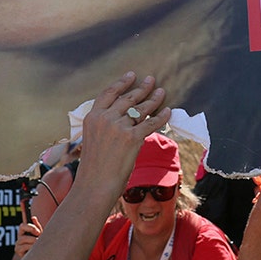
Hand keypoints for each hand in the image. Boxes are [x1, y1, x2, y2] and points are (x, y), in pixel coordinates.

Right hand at [13, 216, 41, 259]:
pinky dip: (31, 248)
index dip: (29, 224)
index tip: (38, 230)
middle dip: (31, 229)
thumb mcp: (40, 236)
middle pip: (21, 227)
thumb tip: (33, 217)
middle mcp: (20, 237)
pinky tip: (35, 250)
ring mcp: (18, 244)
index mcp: (25, 232)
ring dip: (33, 240)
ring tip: (38, 244)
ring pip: (24, 238)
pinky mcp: (18, 250)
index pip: (23, 224)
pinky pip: (24, 247)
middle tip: (39, 234)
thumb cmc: (39, 246)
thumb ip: (37, 227)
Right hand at [77, 72, 170, 196]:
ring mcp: (119, 127)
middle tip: (152, 80)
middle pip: (128, 98)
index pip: (109, 93)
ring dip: (154, 98)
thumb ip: (106, 126)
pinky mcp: (132, 138)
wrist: (95, 184)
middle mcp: (105, 118)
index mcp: (92, 117)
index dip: (122, 83)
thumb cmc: (94, 167)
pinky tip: (168, 111)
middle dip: (142, 88)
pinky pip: (151, 123)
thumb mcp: (93, 139)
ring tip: (162, 91)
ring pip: (141, 109)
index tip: (132, 75)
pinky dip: (161, 117)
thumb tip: (126, 118)